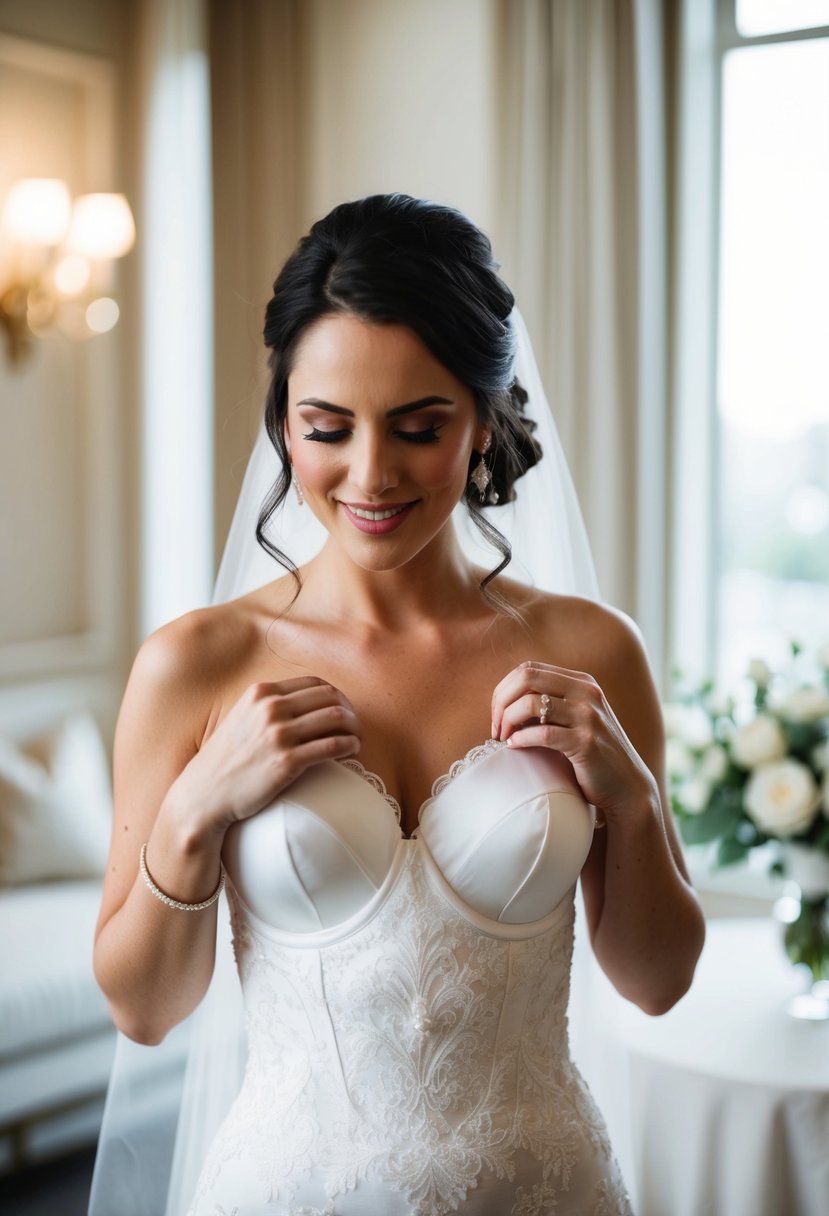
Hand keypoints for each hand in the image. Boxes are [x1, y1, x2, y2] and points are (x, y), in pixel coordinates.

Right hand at [166, 677, 360, 833]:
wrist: (204, 795)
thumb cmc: (227, 759)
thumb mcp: (242, 717)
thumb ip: (269, 706)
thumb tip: (306, 703)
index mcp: (261, 693)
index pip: (315, 683)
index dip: (335, 695)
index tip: (342, 710)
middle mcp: (270, 709)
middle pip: (330, 698)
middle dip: (349, 710)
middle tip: (354, 725)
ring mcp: (278, 735)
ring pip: (336, 719)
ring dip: (354, 727)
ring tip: (356, 738)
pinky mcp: (286, 762)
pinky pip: (333, 746)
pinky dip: (349, 745)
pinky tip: (352, 750)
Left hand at [491, 661, 654, 819]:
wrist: (626, 786)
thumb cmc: (591, 753)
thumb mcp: (575, 717)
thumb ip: (551, 703)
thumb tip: (504, 700)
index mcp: (581, 681)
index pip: (529, 668)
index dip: (504, 689)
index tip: (497, 714)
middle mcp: (586, 692)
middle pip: (526, 677)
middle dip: (501, 701)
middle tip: (495, 726)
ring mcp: (588, 716)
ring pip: (531, 703)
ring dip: (507, 721)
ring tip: (504, 738)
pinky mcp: (586, 742)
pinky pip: (542, 733)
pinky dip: (521, 739)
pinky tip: (514, 746)